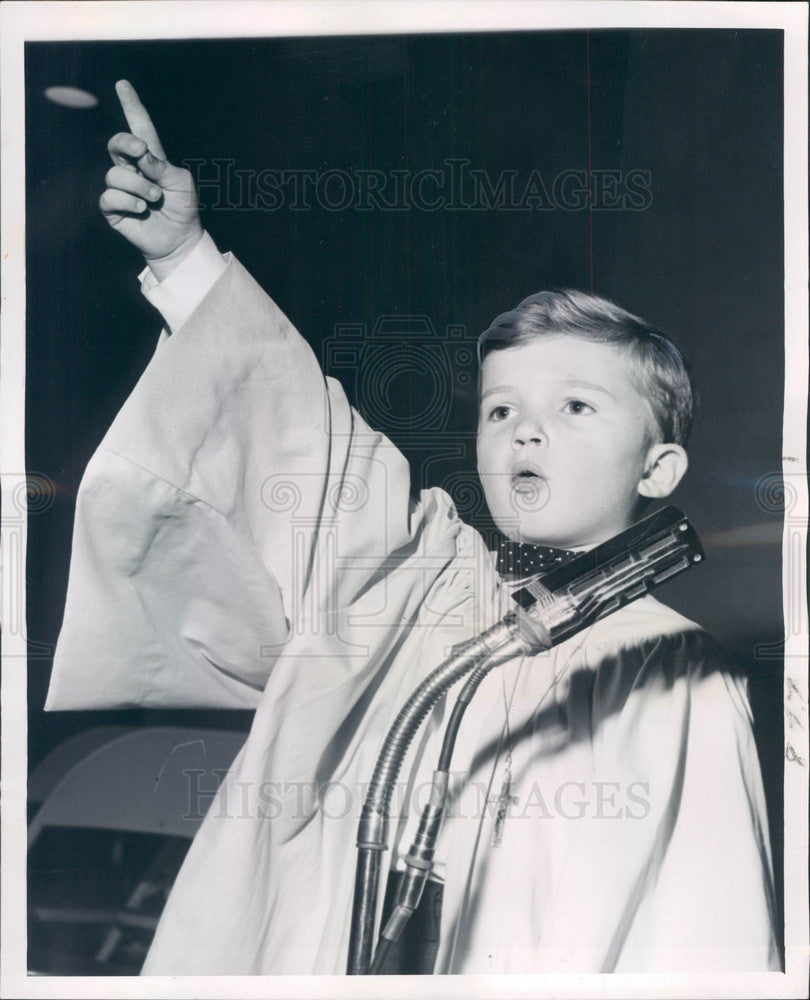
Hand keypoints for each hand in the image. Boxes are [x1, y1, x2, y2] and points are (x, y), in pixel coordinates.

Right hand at [100, 80, 202, 278]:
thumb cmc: (183, 209)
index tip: (123, 85)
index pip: (139, 127)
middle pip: (117, 144)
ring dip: (139, 185)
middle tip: (141, 151)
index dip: (131, 106)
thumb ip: (161, 165)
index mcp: (151, 158)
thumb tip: (141, 154)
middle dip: (125, 143)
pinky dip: (128, 202)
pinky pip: (110, 196)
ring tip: (155, 198)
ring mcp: (121, 187)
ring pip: (116, 174)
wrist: (179, 240)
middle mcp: (132, 169)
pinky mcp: (113, 208)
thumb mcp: (181, 183)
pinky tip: (142, 209)